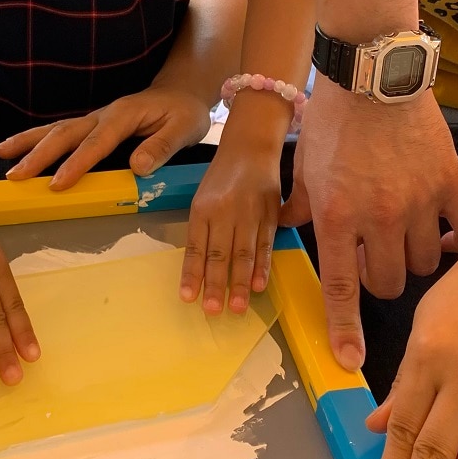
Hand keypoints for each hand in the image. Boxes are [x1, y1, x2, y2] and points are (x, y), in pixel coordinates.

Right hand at [0, 87, 211, 188]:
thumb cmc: (185, 112)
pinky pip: (60, 132)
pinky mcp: (91, 125)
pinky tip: (17, 150)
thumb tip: (138, 167)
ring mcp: (94, 118)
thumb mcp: (185, 128)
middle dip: (38, 154)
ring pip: (56, 129)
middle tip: (15, 176)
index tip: (57, 184)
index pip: (97, 143)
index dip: (76, 164)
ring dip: (27, 141)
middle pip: (64, 133)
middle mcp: (103, 114)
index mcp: (124, 116)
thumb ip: (163, 146)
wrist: (181, 92)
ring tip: (0, 154)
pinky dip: (36, 139)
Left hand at [179, 143, 280, 314]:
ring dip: (239, 283)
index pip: (195, 247)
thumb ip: (202, 230)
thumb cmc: (223, 177)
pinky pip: (265, 244)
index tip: (188, 298)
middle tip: (212, 310)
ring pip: (243, 253)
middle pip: (219, 254)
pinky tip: (258, 286)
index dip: (192, 273)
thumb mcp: (203, 198)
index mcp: (202, 209)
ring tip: (236, 307)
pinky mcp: (270, 214)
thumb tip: (200, 268)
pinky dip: (262, 267)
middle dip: (216, 284)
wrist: (251, 147)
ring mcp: (249, 213)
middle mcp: (224, 212)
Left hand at [280, 84, 457, 368]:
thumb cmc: (333, 118)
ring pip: (424, 262)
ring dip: (412, 257)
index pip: (340, 287)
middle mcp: (378, 218)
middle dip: (378, 278)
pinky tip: (448, 232)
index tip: (350, 359)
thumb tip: (284, 229)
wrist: (373, 73)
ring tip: (404, 233)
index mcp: (336, 216)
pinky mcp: (449, 183)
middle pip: (387, 282)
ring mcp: (418, 202)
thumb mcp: (304, 165)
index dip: (344, 327)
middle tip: (372, 254)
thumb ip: (298, 205)